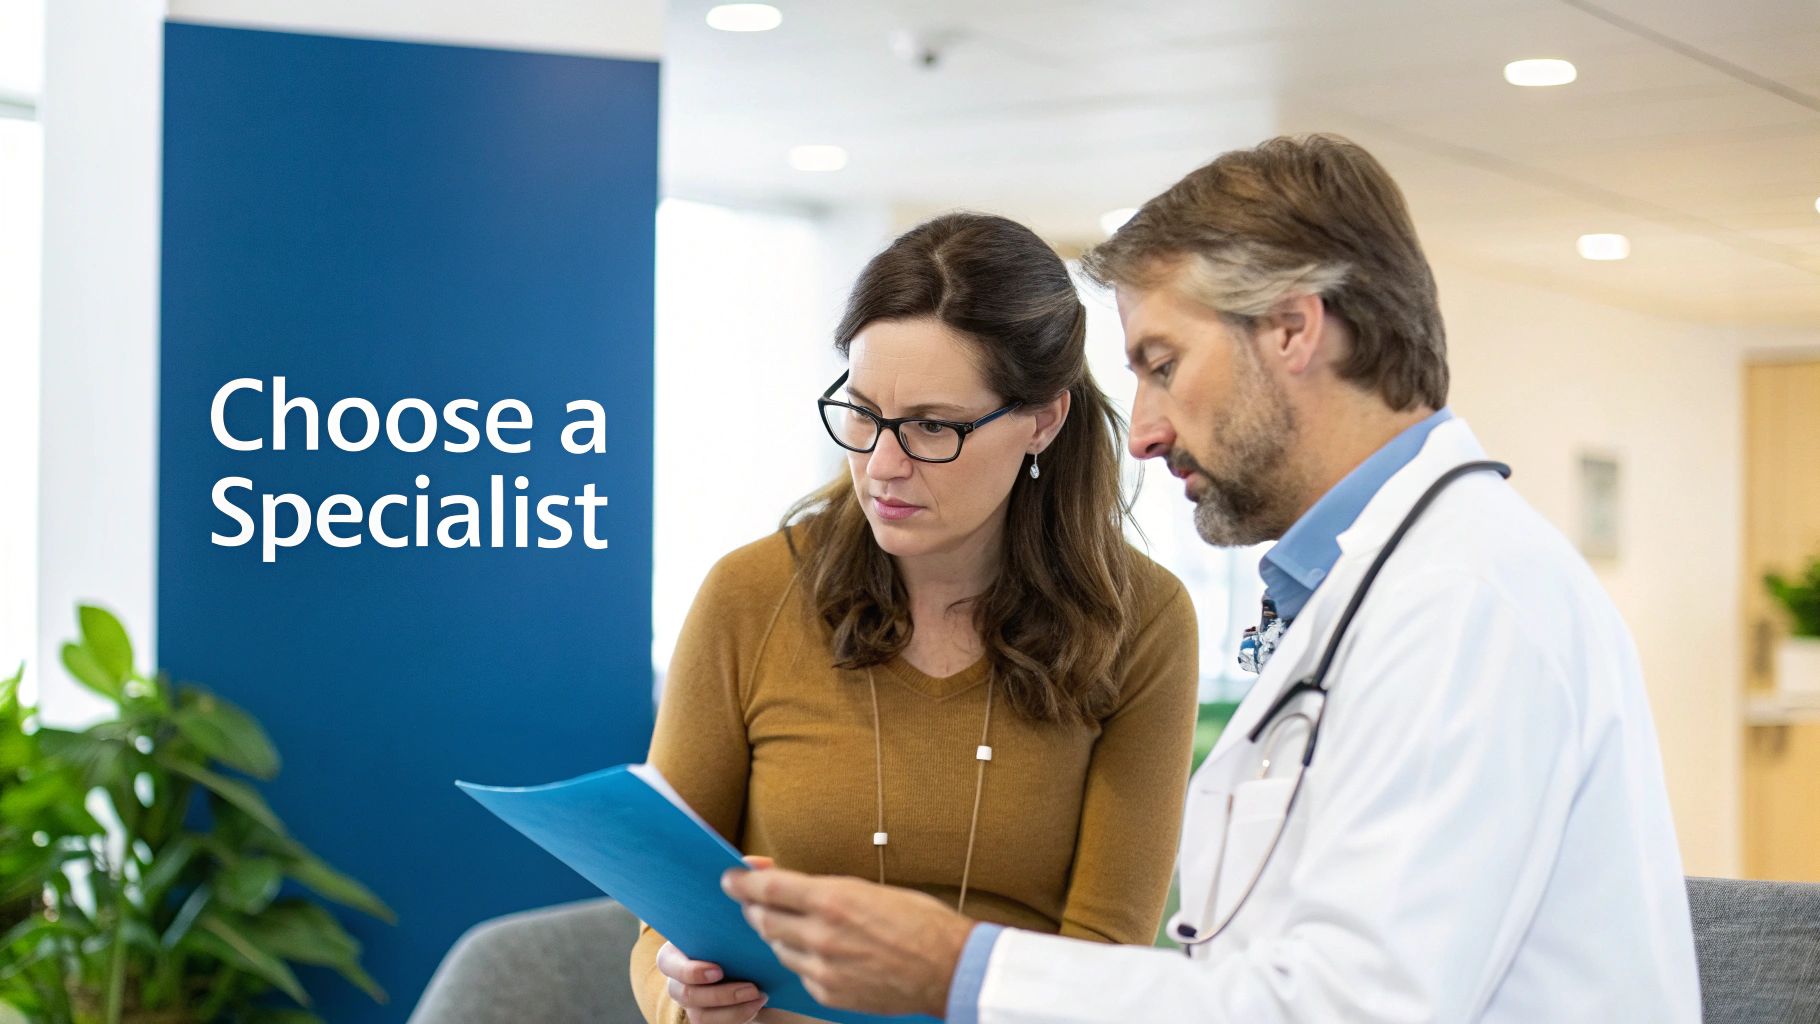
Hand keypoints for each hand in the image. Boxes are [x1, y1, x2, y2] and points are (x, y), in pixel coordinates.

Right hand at [660, 857, 775, 1023]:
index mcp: (679, 949)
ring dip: (731, 1007)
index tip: (718, 968)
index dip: (690, 969)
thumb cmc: (735, 927)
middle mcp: (679, 978)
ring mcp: (693, 1001)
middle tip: (750, 986)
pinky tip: (758, 1004)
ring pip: (700, 1014)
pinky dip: (737, 1017)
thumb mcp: (742, 904)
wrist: (749, 959)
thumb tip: (761, 864)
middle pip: (683, 993)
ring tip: (760, 994)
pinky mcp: (708, 1016)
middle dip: (718, 992)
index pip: (669, 963)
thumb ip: (749, 881)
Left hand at [721, 866, 974, 1017]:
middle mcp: (820, 935)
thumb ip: (829, 892)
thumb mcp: (872, 890)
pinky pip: (800, 973)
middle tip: (752, 900)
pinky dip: (801, 960)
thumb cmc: (921, 922)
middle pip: (764, 920)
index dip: (742, 882)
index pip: (767, 888)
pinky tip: (814, 952)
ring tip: (788, 925)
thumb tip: (800, 891)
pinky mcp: (829, 994)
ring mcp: (823, 968)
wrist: (949, 968)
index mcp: (831, 899)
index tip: (730, 878)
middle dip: (754, 908)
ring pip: (779, 948)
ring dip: (777, 935)